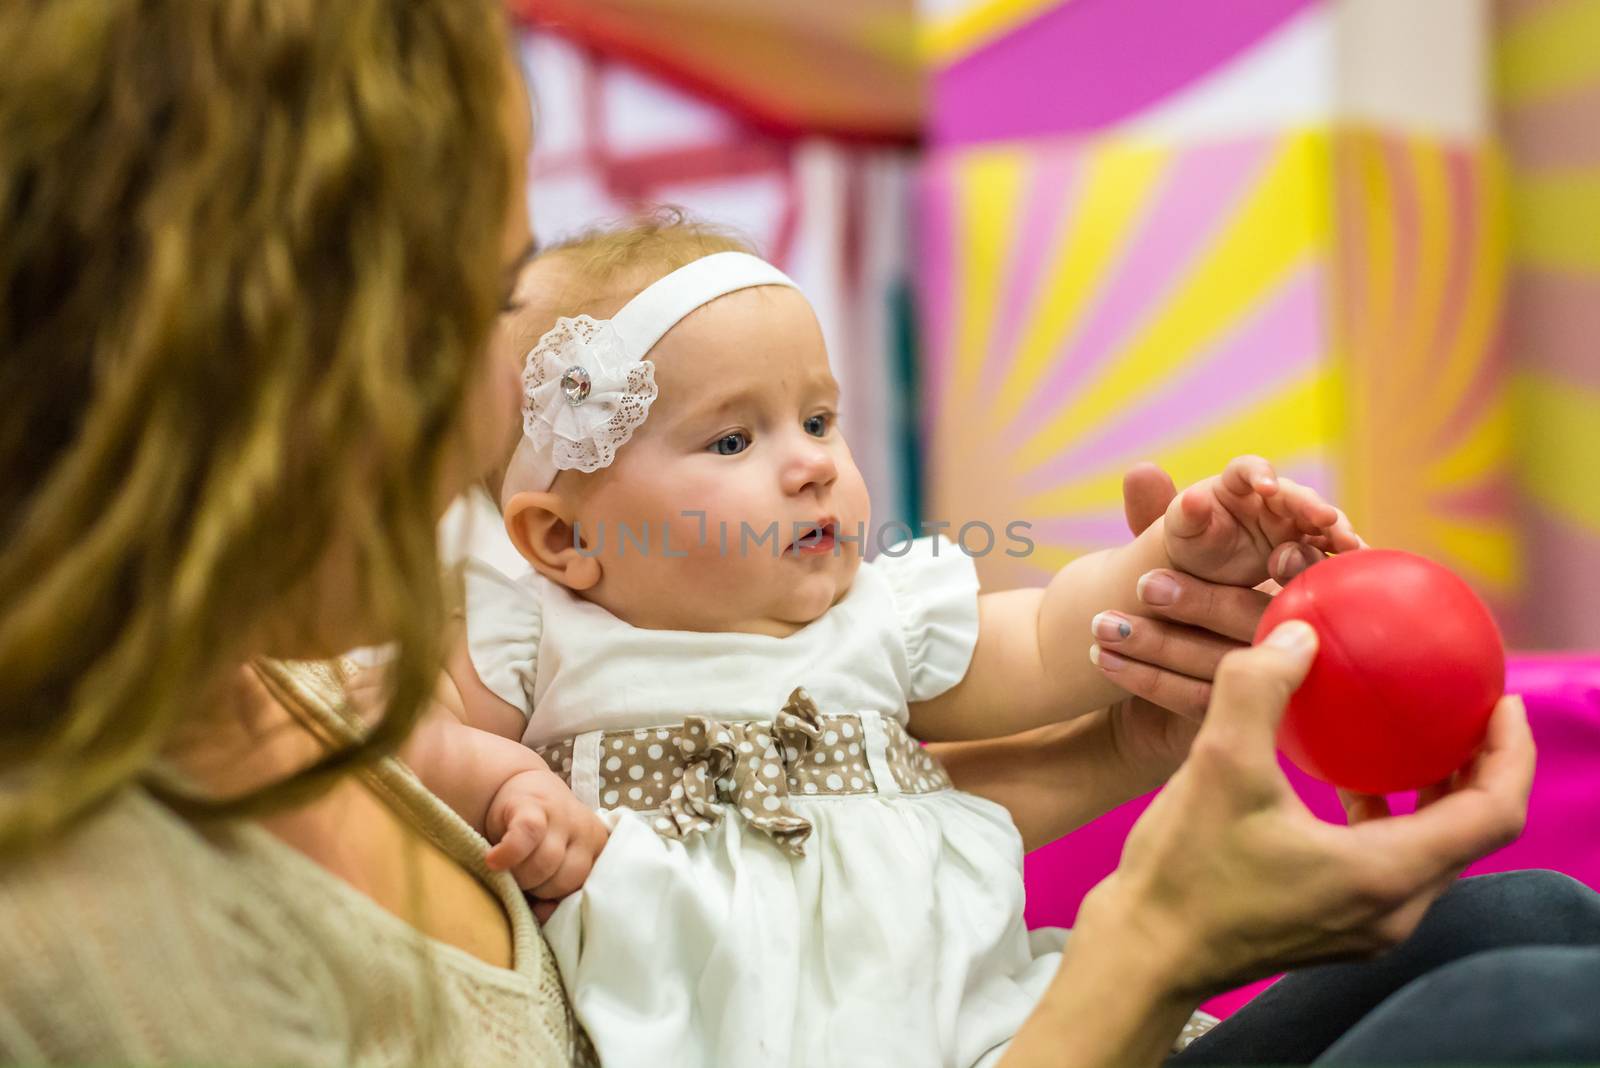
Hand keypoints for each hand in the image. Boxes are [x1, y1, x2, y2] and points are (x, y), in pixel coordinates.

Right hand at [485, 769, 608, 904]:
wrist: (520, 788)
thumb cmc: (537, 839)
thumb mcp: (552, 866)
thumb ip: (552, 893)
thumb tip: (545, 914)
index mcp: (596, 849)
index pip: (584, 889)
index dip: (556, 901)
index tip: (537, 901)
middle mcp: (585, 831)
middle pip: (565, 879)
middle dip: (538, 889)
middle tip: (520, 881)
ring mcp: (562, 815)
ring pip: (547, 861)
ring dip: (521, 875)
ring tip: (506, 871)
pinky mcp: (534, 805)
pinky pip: (527, 835)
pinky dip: (509, 853)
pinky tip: (494, 860)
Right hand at [1078, 624, 1532, 1000]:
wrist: (1143, 953)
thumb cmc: (1184, 872)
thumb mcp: (1218, 764)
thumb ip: (1259, 689)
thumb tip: (1298, 634)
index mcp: (1385, 873)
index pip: (1493, 812)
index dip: (1511, 752)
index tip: (1501, 701)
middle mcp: (1393, 908)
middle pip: (1471, 832)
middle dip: (1478, 767)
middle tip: (1462, 708)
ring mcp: (1367, 925)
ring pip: (1432, 850)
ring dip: (1434, 792)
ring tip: (1413, 738)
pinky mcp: (1335, 927)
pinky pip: (1392, 864)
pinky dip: (1390, 816)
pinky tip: (1346, 782)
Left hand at [1092, 463, 1328, 780]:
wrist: (1146, 677)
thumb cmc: (1175, 599)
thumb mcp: (1165, 553)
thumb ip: (1160, 516)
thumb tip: (1141, 471)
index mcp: (1289, 581)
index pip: (1301, 566)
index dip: (1284, 561)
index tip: (1241, 550)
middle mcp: (1291, 636)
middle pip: (1256, 618)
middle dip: (1201, 600)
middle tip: (1145, 585)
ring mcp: (1271, 687)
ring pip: (1224, 664)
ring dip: (1161, 643)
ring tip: (1102, 626)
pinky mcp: (1237, 722)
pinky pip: (1194, 701)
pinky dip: (1145, 679)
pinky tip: (1102, 661)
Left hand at [1163, 455, 1361, 586]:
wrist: (1206, 569)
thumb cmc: (1192, 541)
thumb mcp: (1184, 530)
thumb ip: (1188, 514)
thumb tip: (1191, 499)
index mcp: (1236, 483)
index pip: (1248, 469)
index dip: (1260, 474)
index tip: (1268, 487)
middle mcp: (1271, 496)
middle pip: (1295, 495)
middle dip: (1311, 505)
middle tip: (1326, 519)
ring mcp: (1292, 519)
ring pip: (1319, 519)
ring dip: (1336, 530)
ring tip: (1351, 546)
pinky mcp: (1307, 543)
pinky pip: (1328, 545)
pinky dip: (1344, 553)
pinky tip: (1359, 564)